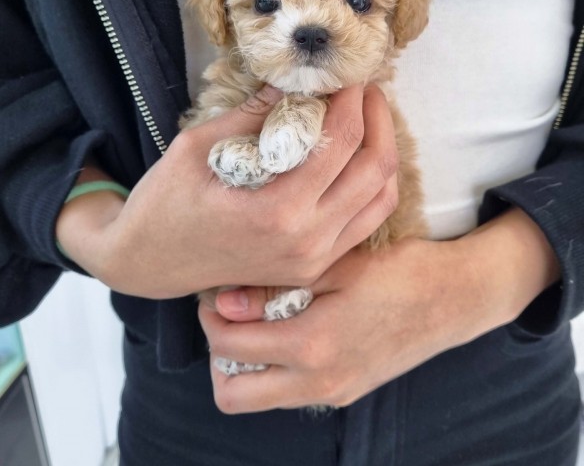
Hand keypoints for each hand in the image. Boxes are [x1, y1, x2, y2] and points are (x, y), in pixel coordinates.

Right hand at [56, 84, 398, 297]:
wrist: (150, 263)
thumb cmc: (164, 204)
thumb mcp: (199, 147)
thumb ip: (255, 113)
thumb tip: (296, 80)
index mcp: (277, 212)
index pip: (340, 142)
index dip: (351, 99)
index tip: (347, 73)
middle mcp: (307, 242)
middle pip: (374, 169)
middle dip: (376, 118)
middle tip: (361, 89)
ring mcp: (315, 260)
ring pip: (381, 199)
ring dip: (381, 151)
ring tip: (365, 119)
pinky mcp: (314, 266)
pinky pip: (365, 222)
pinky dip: (371, 185)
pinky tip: (355, 159)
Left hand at [199, 208, 559, 412]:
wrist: (455, 299)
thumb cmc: (400, 273)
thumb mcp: (338, 267)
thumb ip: (279, 287)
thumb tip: (225, 301)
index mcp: (312, 346)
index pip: (229, 346)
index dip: (211, 316)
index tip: (216, 290)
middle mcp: (317, 382)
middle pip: (232, 394)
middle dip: (217, 352)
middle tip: (227, 314)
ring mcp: (332, 392)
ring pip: (258, 397)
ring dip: (243, 364)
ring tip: (255, 321)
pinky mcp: (346, 392)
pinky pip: (288, 393)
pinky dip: (273, 368)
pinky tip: (287, 329)